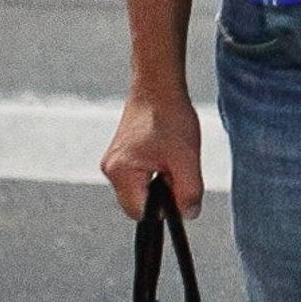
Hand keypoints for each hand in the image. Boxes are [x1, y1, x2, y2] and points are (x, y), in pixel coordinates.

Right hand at [102, 87, 203, 219]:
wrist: (158, 86)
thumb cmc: (170, 118)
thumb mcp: (186, 159)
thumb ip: (188, 191)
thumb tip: (189, 215)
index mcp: (121, 173)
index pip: (141, 214)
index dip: (165, 210)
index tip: (181, 192)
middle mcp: (111, 170)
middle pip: (139, 203)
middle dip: (162, 195)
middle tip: (178, 170)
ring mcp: (114, 162)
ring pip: (141, 190)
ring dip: (160, 182)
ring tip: (173, 158)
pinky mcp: (121, 155)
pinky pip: (139, 176)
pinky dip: (156, 172)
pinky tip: (167, 154)